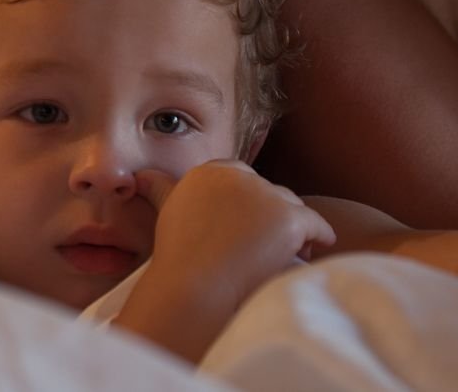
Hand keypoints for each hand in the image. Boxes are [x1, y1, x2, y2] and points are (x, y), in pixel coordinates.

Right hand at [136, 160, 334, 312]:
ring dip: (292, 226)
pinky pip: (316, 225)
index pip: (241, 178)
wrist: (194, 286)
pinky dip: (319, 236)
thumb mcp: (167, 212)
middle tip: (268, 241)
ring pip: (291, 206)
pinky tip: (315, 248)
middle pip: (268, 190)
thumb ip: (159, 188)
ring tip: (291, 250)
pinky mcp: (289, 218)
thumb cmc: (179, 256)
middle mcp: (239, 175)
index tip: (245, 225)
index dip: (246, 202)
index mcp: (210, 171)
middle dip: (270, 213)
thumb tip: (138, 176)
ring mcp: (267, 195)